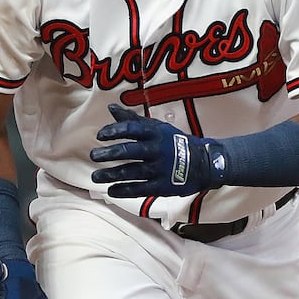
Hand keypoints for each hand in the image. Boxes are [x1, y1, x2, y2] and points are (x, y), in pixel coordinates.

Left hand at [90, 103, 225, 198]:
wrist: (204, 163)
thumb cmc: (174, 142)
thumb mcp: (157, 127)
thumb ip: (132, 119)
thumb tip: (110, 107)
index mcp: (156, 133)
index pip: (132, 129)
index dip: (114, 131)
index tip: (100, 135)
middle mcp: (157, 150)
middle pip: (130, 151)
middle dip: (109, 154)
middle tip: (94, 156)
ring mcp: (160, 169)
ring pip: (131, 172)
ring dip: (111, 175)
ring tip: (96, 177)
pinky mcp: (162, 186)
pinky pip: (140, 189)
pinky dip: (124, 190)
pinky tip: (110, 191)